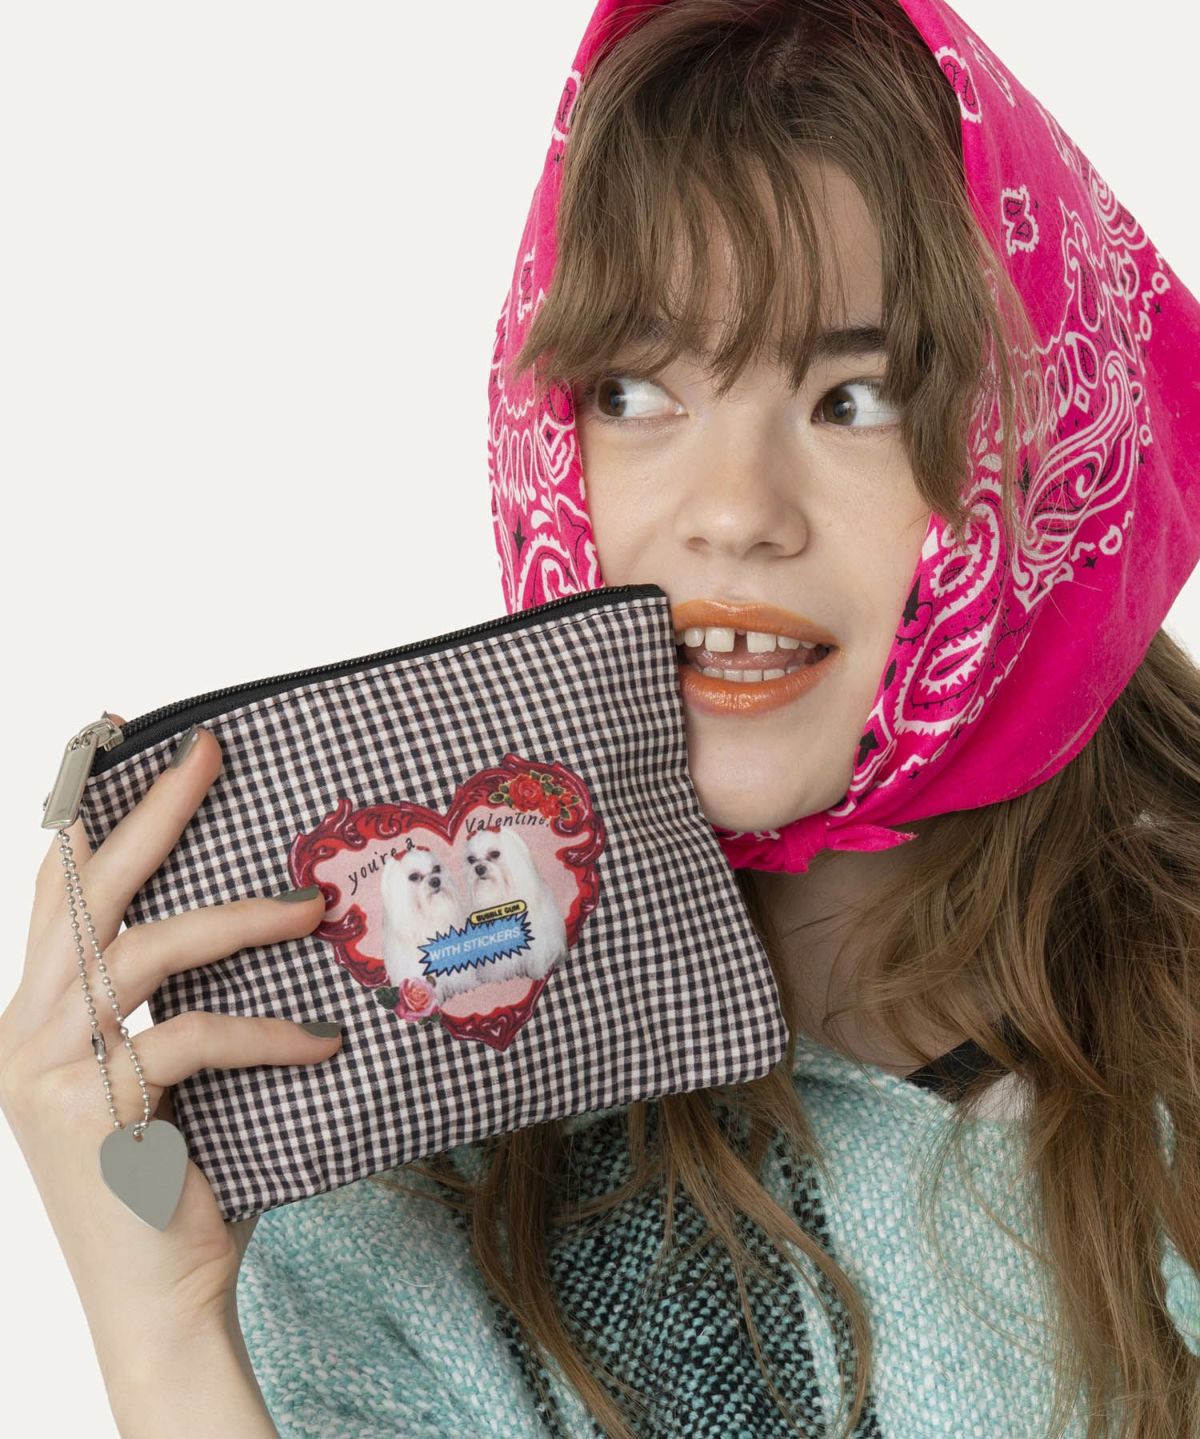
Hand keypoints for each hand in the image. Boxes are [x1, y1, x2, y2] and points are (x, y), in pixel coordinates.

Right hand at [0, 718, 340, 1389]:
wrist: (163, 1298)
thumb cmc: (183, 1177)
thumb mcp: (171, 1075)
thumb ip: (177, 1003)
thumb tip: (267, 916)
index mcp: (39, 1013)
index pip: (59, 891)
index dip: (95, 815)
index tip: (137, 745)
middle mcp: (24, 1031)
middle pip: (88, 893)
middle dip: (152, 814)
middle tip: (209, 752)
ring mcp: (44, 1070)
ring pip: (141, 952)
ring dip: (235, 920)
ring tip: (311, 909)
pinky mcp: (89, 1109)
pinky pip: (188, 1038)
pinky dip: (263, 1031)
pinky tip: (322, 1041)